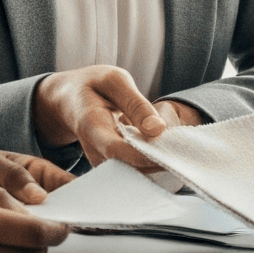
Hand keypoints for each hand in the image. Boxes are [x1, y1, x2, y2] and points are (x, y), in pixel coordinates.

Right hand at [31, 66, 202, 174]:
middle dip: (158, 163)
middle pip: (128, 167)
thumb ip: (136, 104)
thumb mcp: (114, 81)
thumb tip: (158, 130)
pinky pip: (135, 169)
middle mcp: (94, 151)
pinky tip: (165, 150)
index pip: (117, 150)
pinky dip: (152, 161)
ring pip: (135, 172)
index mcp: (91, 126)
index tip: (170, 153)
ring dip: (158, 164)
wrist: (69, 100)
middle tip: (184, 152)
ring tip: (178, 149)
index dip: (144, 156)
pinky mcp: (111, 165)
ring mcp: (102, 161)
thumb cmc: (93, 86)